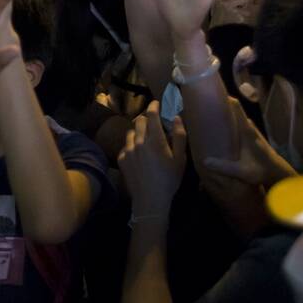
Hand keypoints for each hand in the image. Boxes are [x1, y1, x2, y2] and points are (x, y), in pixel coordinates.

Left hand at [118, 102, 187, 220]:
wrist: (150, 199)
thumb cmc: (169, 179)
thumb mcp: (180, 159)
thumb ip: (179, 136)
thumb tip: (177, 117)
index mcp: (154, 140)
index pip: (151, 115)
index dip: (153, 106)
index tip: (156, 103)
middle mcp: (138, 141)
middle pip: (139, 121)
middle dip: (146, 119)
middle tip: (153, 123)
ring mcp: (127, 150)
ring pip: (131, 133)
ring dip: (138, 132)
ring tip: (146, 139)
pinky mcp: (121, 159)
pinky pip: (126, 146)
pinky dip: (132, 145)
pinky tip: (139, 154)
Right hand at [203, 99, 295, 187]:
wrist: (276, 172)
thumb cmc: (261, 170)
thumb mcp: (243, 171)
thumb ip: (225, 167)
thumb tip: (205, 161)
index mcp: (246, 130)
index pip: (236, 108)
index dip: (224, 98)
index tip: (210, 93)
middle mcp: (248, 126)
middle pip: (233, 109)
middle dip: (219, 105)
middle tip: (201, 104)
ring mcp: (250, 130)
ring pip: (234, 116)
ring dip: (223, 114)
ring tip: (206, 114)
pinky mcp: (249, 135)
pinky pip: (236, 123)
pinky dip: (227, 122)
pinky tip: (218, 128)